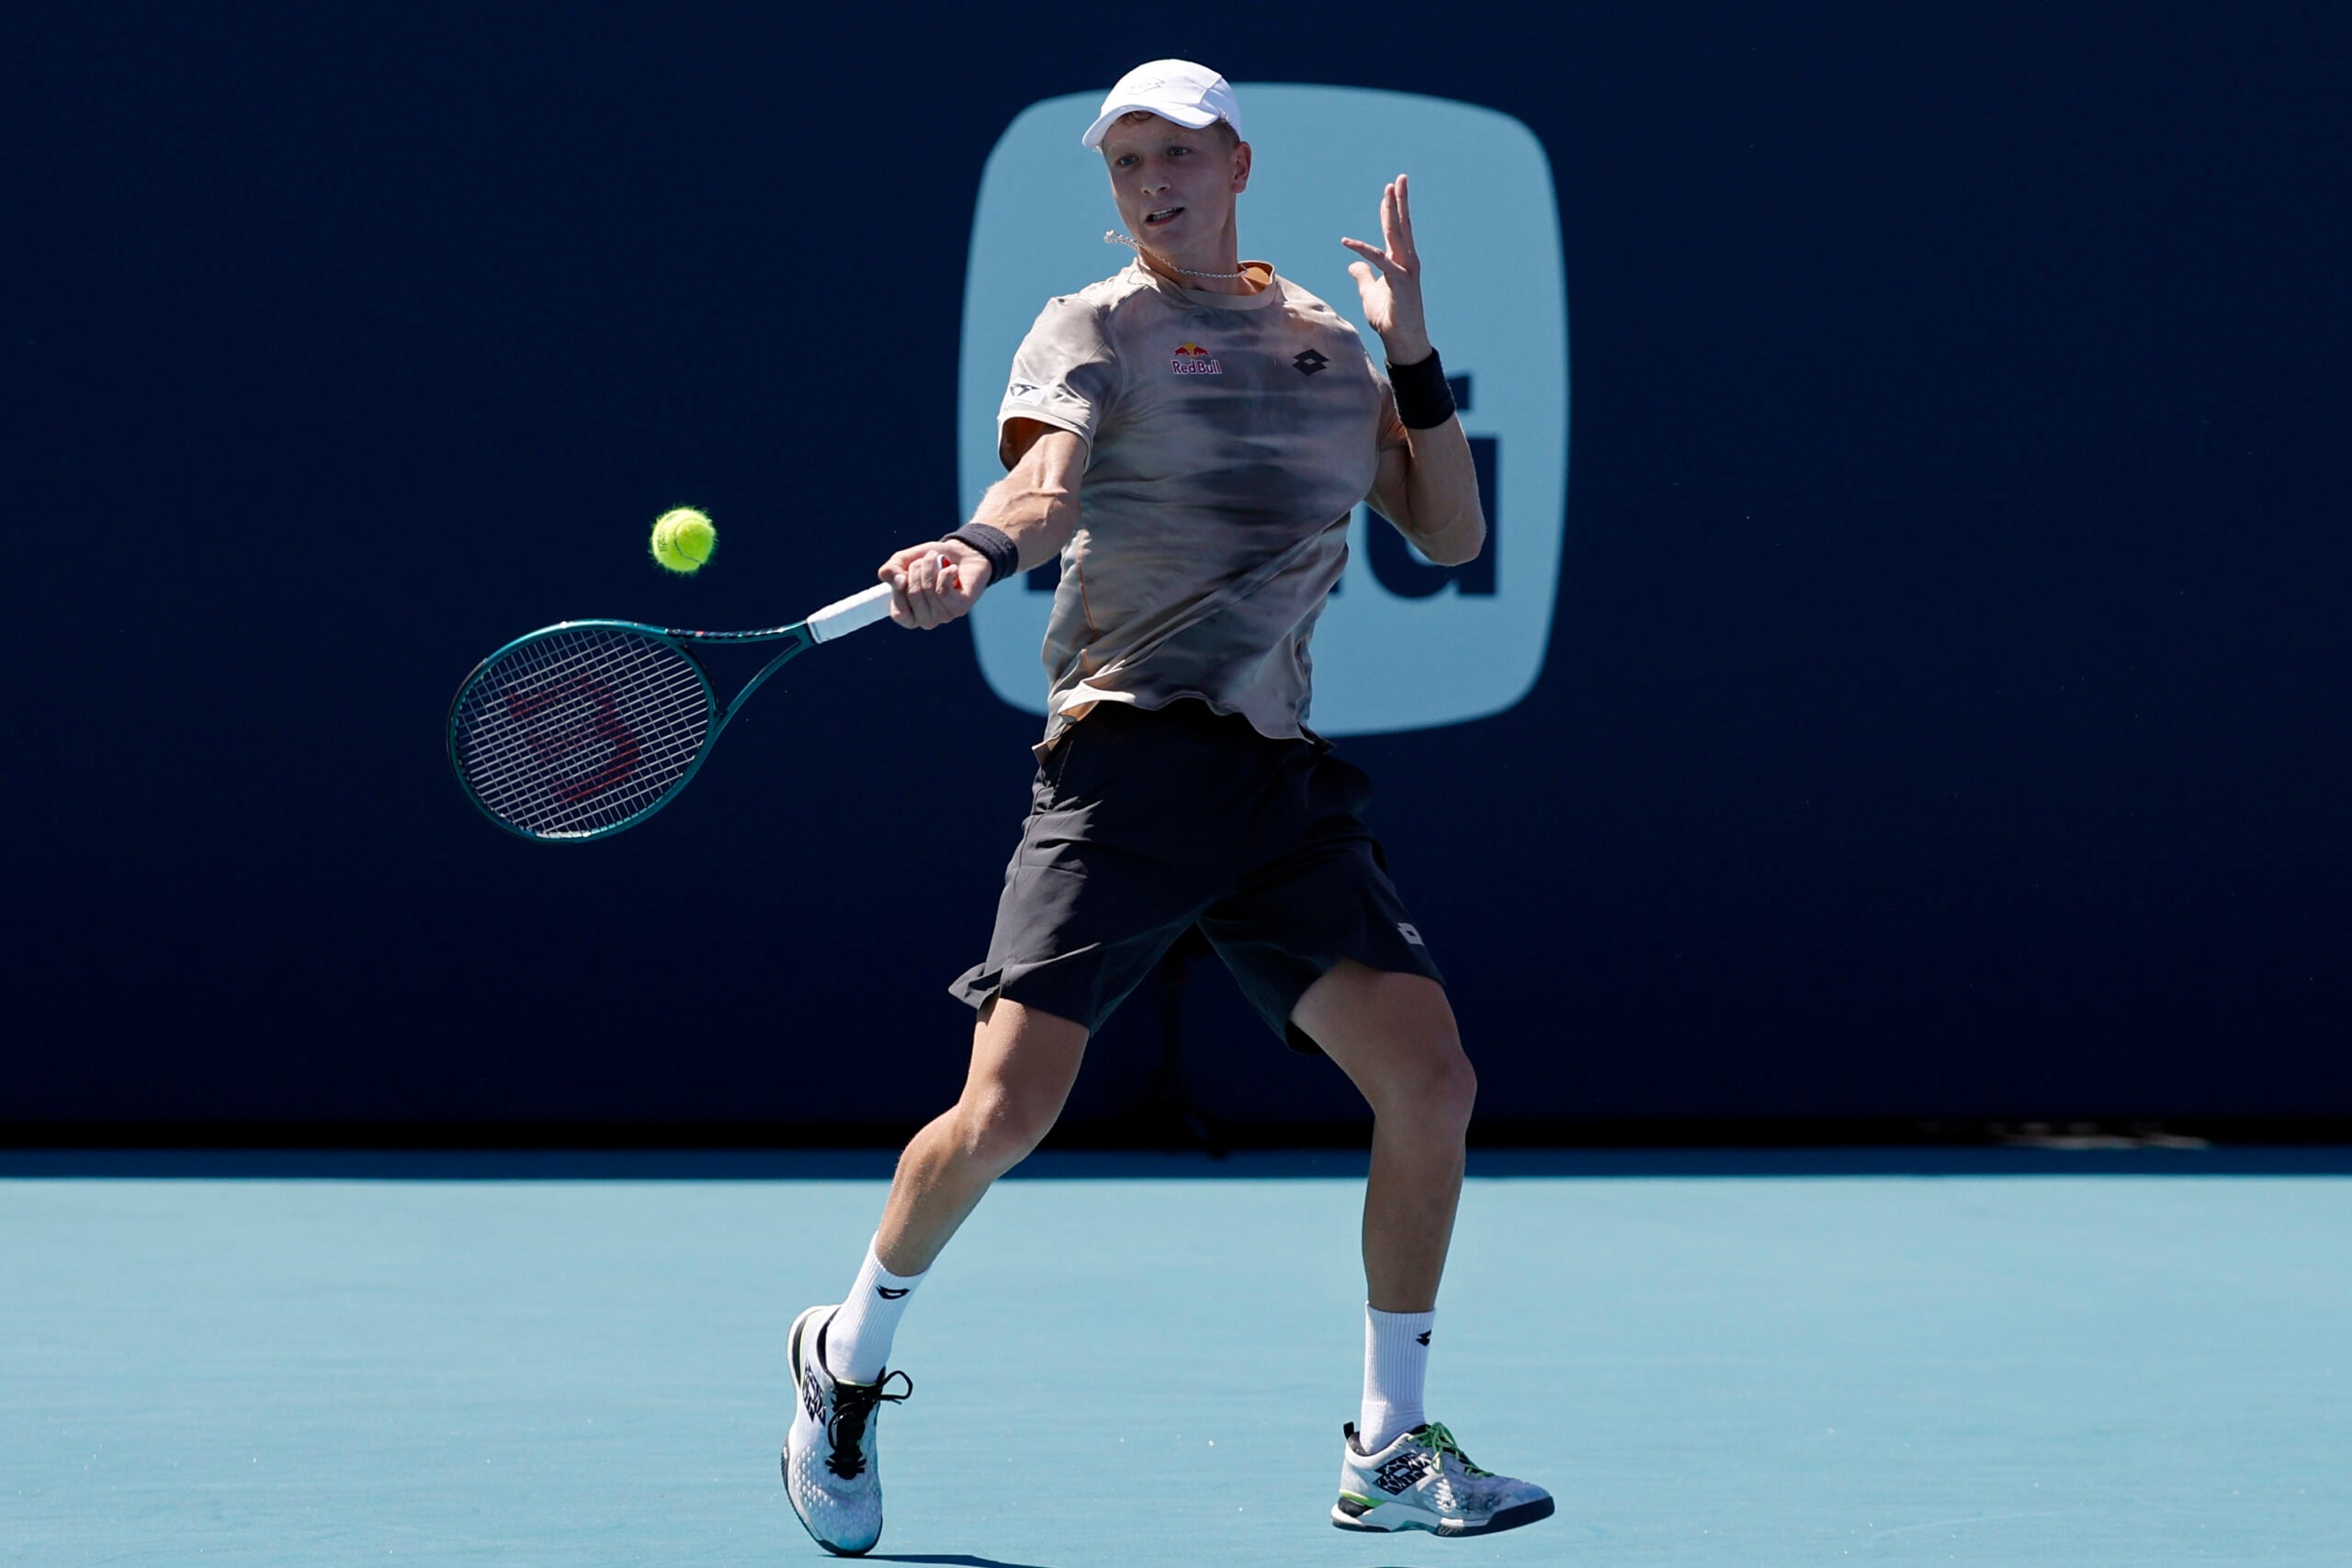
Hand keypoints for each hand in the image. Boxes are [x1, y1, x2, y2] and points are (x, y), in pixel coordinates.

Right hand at [879, 539, 990, 628]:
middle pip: (912, 594)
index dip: (897, 591)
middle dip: (916, 569)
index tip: (903, 574)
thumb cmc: (931, 562)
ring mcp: (943, 616)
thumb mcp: (903, 562)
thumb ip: (890, 571)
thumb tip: (899, 581)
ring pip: (929, 590)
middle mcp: (926, 620)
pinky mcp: (960, 608)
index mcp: (910, 615)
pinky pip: (943, 590)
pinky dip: (945, 572)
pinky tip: (951, 569)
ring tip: (936, 560)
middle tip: (924, 560)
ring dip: (930, 566)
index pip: (898, 614)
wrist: (962, 553)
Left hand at [1341, 174, 1431, 365]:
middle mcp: (1406, 261)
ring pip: (1397, 234)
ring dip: (1392, 211)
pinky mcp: (1398, 281)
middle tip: (1399, 178)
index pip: (1395, 231)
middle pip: (1401, 225)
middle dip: (1399, 201)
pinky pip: (1378, 260)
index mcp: (1400, 262)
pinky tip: (1346, 241)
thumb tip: (1352, 265)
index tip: (1388, 191)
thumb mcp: (1369, 293)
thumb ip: (1363, 276)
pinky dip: (1361, 250)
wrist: (1402, 339)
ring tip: (1390, 190)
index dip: (1390, 210)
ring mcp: (1405, 270)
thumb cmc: (1389, 318)